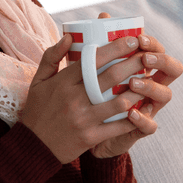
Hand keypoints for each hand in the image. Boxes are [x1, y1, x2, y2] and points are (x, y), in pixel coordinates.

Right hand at [19, 17, 180, 162]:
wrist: (33, 146)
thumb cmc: (37, 110)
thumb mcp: (38, 81)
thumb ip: (52, 56)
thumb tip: (69, 36)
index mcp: (63, 83)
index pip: (92, 59)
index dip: (115, 48)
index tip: (132, 40)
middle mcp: (74, 99)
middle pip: (111, 77)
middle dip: (134, 64)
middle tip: (147, 56)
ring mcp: (83, 119)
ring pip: (119, 102)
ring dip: (138, 91)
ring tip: (150, 82)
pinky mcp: (90, 137)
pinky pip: (118, 127)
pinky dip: (133, 118)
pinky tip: (144, 109)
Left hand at [87, 12, 182, 158]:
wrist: (83, 128)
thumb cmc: (93, 92)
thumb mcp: (94, 68)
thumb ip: (101, 44)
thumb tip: (103, 16)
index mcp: (143, 68)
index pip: (158, 50)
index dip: (153, 44)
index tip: (138, 38)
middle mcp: (151, 85)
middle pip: (173, 69)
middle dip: (162, 61)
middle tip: (143, 58)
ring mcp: (149, 106)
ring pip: (165, 95)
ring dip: (151, 87)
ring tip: (133, 83)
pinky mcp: (140, 128)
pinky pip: (150, 125)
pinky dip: (143, 119)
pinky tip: (131, 113)